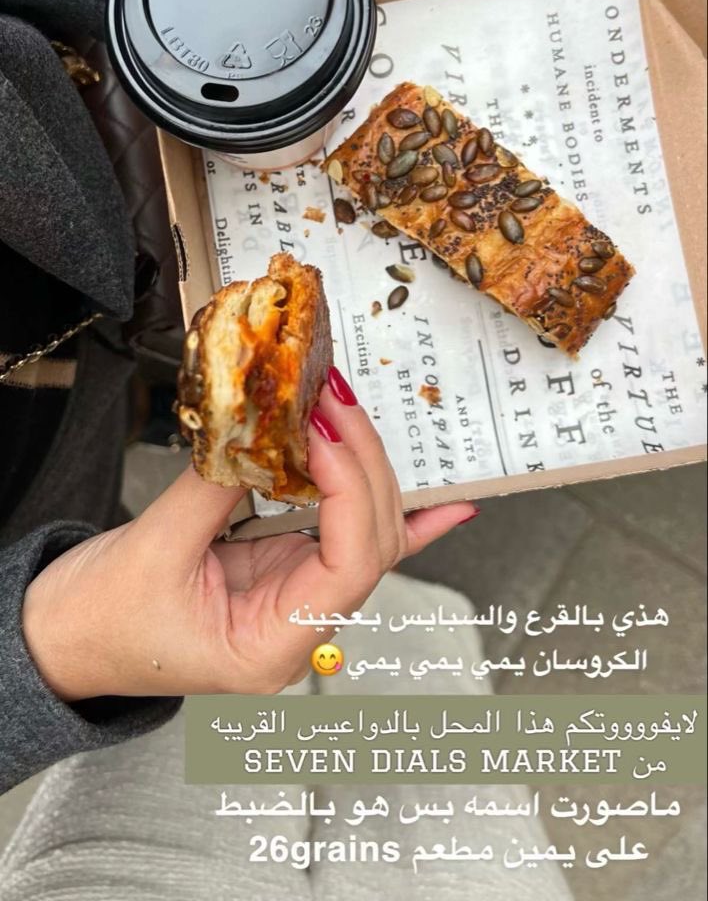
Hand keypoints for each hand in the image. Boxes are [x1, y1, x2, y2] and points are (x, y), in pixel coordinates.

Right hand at [22, 371, 477, 701]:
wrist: (66, 642)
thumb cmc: (98, 623)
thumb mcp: (152, 550)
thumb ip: (215, 486)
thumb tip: (257, 423)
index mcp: (269, 649)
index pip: (348, 568)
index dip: (350, 492)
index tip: (321, 434)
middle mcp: (297, 628)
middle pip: (371, 543)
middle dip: (361, 463)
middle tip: (330, 400)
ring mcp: (296, 599)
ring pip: (368, 534)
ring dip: (366, 467)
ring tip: (344, 409)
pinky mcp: (284, 568)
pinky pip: (351, 540)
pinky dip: (391, 514)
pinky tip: (445, 505)